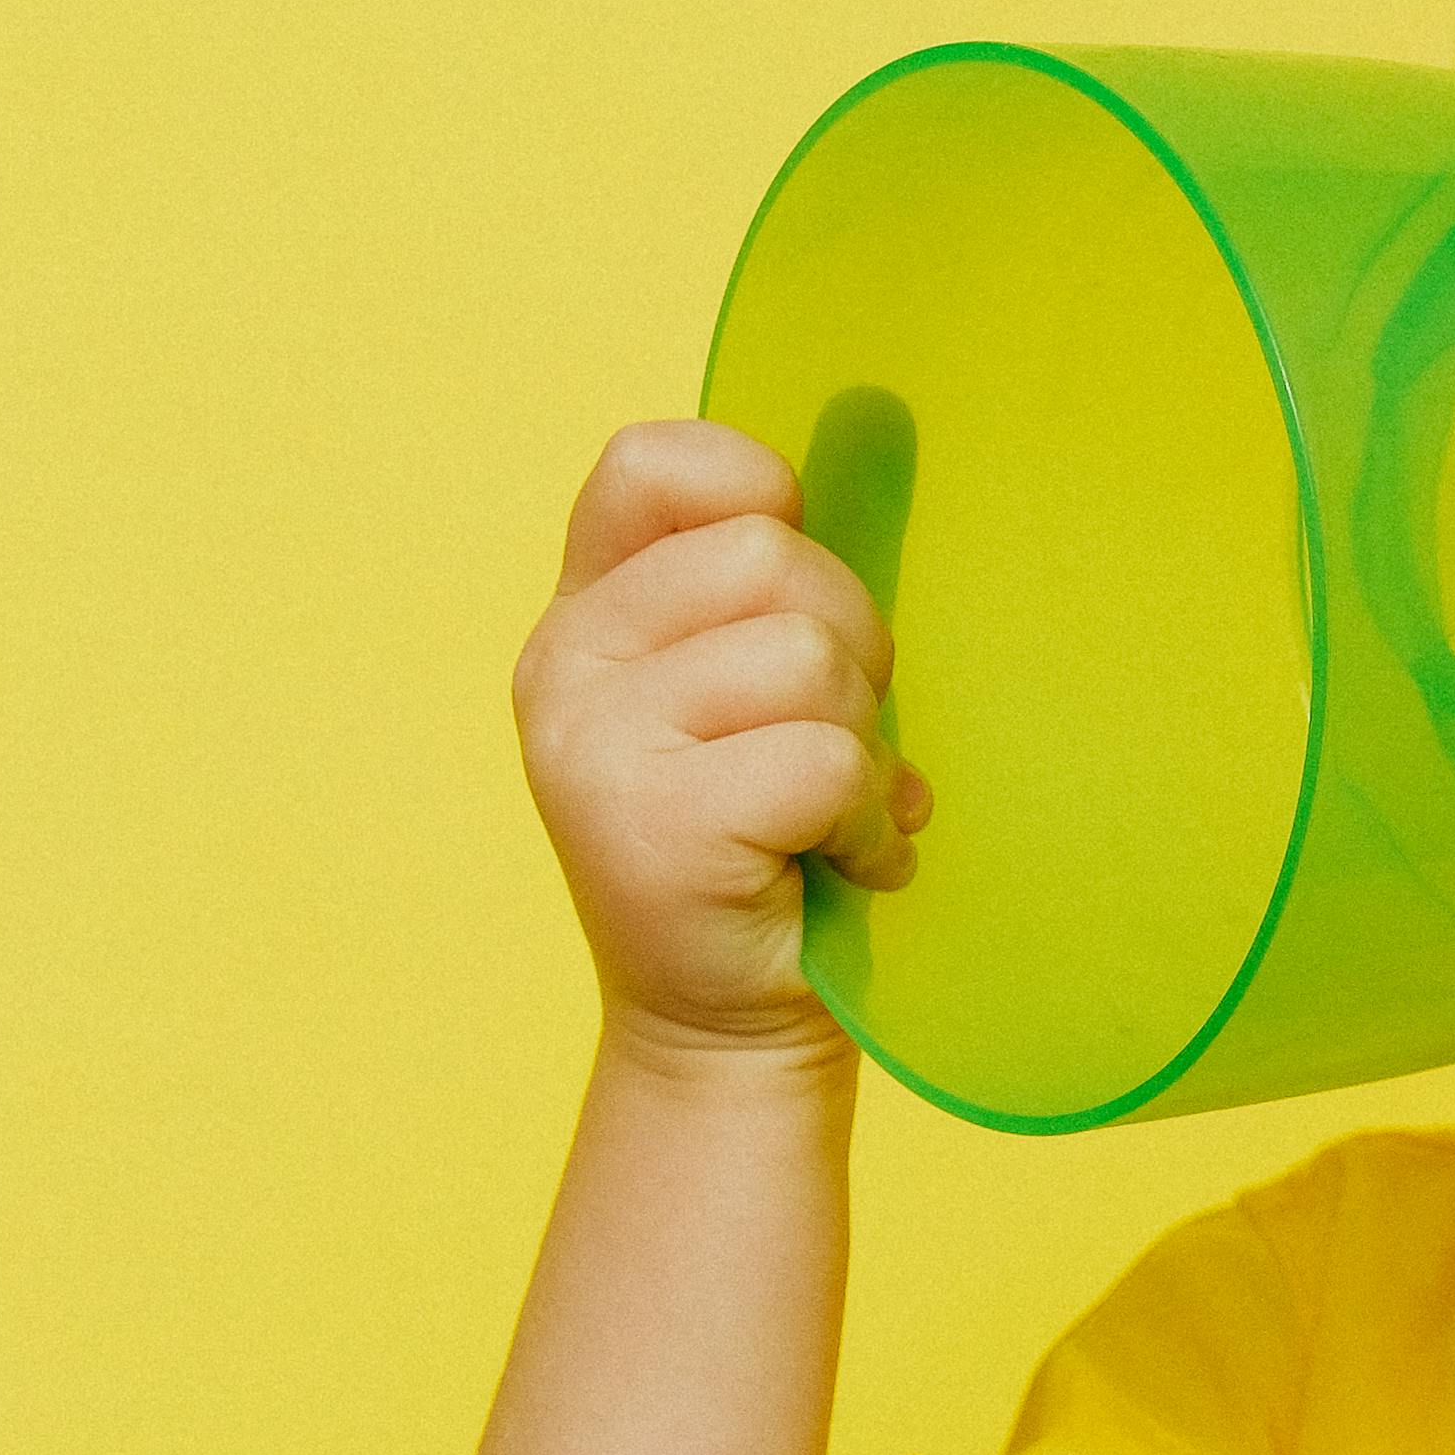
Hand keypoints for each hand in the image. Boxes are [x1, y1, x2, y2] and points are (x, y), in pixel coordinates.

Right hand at [513, 422, 925, 1058]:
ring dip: (862, 744)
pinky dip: (865, 816)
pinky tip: (840, 863)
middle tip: (835, 743)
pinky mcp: (651, 823)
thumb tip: (888, 422)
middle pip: (772, 556)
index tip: (794, 602)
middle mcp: (566, 663)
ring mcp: (596, 744)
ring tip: (833, 812)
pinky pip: (822, 758)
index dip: (758, 497)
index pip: (653, 463)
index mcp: (585, 613)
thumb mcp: (757, 694)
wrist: (726, 1032)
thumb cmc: (770, 850)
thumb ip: (783, 587)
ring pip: (809, 656)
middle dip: (851, 648)